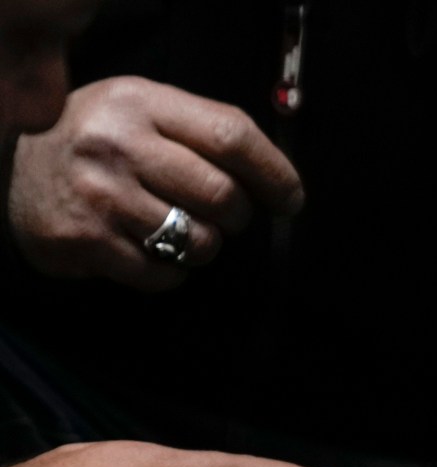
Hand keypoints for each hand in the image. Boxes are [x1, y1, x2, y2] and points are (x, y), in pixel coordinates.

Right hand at [11, 76, 304, 290]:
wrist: (12, 173)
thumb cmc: (99, 144)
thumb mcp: (141, 113)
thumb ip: (202, 132)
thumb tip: (279, 180)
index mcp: (139, 102)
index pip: (232, 135)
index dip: (275, 174)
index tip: (290, 198)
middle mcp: (116, 144)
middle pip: (224, 196)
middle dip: (238, 216)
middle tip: (226, 215)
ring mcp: (99, 194)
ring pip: (200, 241)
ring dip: (204, 245)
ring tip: (177, 228)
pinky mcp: (86, 240)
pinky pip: (165, 274)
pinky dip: (171, 270)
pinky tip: (147, 247)